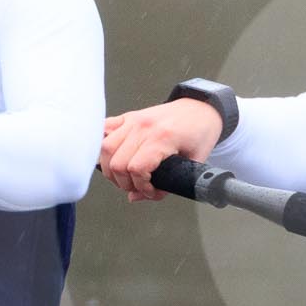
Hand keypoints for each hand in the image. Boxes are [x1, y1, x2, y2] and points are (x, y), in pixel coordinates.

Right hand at [99, 100, 225, 201]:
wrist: (202, 108)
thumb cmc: (201, 132)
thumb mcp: (193, 163)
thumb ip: (167, 185)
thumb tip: (137, 197)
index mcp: (163, 138)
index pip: (137, 169)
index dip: (141, 187)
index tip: (149, 191)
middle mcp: (144, 127)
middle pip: (117, 162)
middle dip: (124, 182)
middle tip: (136, 187)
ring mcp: (134, 120)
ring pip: (106, 148)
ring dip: (110, 168)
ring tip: (123, 176)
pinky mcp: (129, 116)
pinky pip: (104, 129)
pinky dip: (102, 145)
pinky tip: (112, 156)